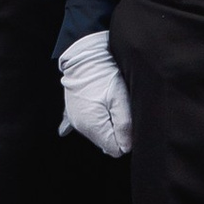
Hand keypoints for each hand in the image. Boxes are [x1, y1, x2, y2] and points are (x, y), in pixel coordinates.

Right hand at [57, 29, 132, 161]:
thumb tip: (126, 147)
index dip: (126, 138)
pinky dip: (95, 120)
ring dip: (109, 122)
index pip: (114, 149)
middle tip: (122, 109)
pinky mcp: (74, 110)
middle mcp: (81, 126)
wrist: (85, 53)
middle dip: (117, 131)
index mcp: (92, 126)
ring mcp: (76, 118)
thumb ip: (124, 126)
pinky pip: (86, 123)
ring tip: (112, 102)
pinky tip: (99, 112)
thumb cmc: (104, 73)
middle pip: (106, 141)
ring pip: (99, 132)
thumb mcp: (120, 98)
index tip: (129, 121)